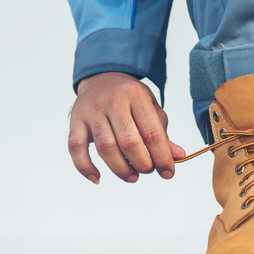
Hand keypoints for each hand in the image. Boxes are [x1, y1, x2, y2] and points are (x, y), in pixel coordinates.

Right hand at [68, 72, 184, 183]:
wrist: (101, 76)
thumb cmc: (130, 98)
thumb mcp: (151, 108)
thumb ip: (162, 133)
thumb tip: (178, 156)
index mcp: (136, 96)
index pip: (152, 133)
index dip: (162, 157)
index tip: (168, 173)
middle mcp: (113, 101)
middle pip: (129, 142)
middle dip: (142, 164)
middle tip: (148, 170)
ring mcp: (92, 111)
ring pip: (106, 147)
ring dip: (120, 169)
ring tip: (132, 176)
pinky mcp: (75, 120)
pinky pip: (76, 147)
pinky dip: (84, 166)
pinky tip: (97, 177)